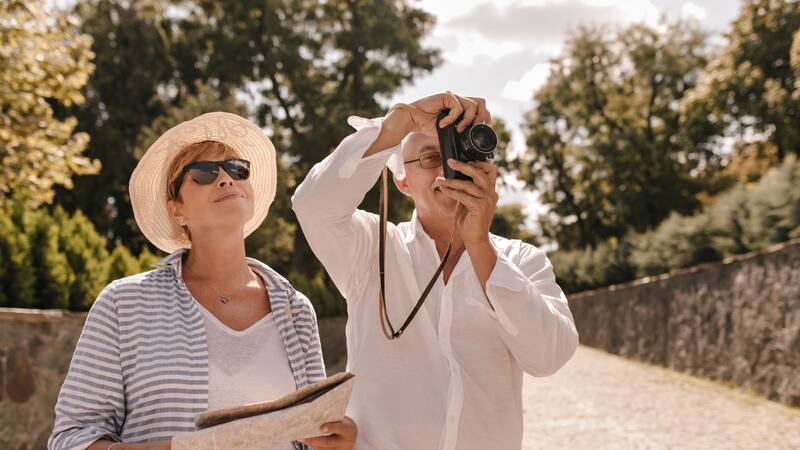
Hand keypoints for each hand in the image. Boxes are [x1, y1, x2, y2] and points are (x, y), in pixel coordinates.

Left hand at [300, 416, 356, 449]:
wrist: (351, 437)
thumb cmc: (343, 425)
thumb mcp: (342, 420)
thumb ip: (333, 420)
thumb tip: (315, 417)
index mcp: (348, 430)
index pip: (340, 428)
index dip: (331, 428)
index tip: (322, 427)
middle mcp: (345, 443)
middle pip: (328, 442)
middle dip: (315, 440)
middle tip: (303, 437)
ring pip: (322, 448)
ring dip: (310, 443)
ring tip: (300, 438)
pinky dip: (312, 445)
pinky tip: (304, 440)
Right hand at [365, 92, 490, 155]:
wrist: (411, 120)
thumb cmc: (426, 126)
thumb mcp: (448, 132)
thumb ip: (459, 132)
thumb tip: (471, 146)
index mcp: (460, 107)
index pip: (480, 108)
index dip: (484, 118)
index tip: (483, 130)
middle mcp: (458, 100)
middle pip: (481, 103)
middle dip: (481, 118)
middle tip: (475, 131)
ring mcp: (453, 97)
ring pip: (472, 105)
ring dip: (467, 120)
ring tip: (458, 130)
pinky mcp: (446, 96)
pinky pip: (457, 108)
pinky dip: (452, 119)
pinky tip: (443, 125)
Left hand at [439, 160, 498, 245]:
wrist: (475, 239)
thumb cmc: (470, 220)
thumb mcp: (469, 201)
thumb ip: (467, 189)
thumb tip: (454, 175)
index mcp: (491, 191)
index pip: (491, 171)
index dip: (479, 163)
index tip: (464, 159)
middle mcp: (491, 194)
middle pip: (480, 173)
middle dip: (464, 165)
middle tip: (450, 161)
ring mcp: (487, 201)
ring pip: (468, 185)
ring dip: (452, 181)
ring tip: (440, 180)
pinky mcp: (480, 208)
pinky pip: (463, 196)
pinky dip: (451, 192)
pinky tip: (443, 189)